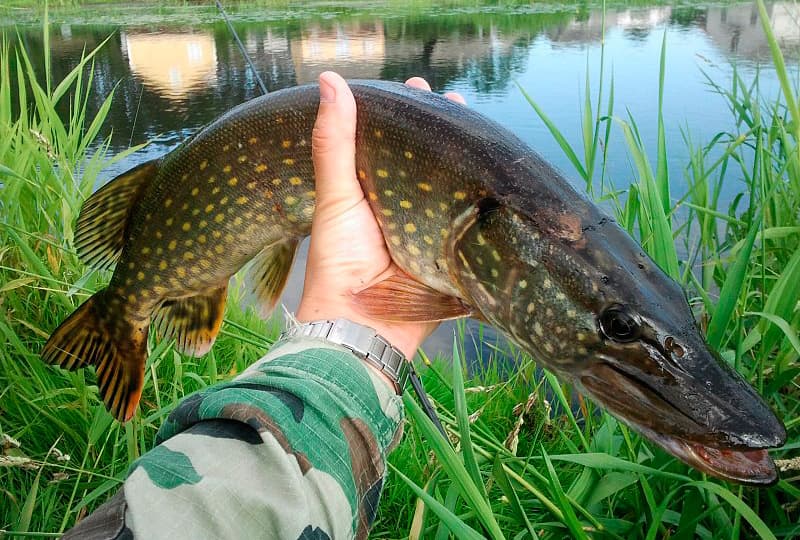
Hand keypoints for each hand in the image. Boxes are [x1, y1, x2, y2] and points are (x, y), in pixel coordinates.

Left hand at [296, 72, 463, 365]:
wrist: (360, 327)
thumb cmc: (340, 260)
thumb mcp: (336, 196)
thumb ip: (335, 143)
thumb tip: (330, 80)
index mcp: (372, 189)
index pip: (392, 141)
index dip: (406, 113)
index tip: (419, 85)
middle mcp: (402, 206)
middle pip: (429, 161)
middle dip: (446, 133)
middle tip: (460, 103)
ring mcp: (429, 230)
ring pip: (453, 188)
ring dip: (470, 164)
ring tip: (485, 133)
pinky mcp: (450, 255)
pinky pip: (472, 225)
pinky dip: (486, 207)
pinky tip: (503, 183)